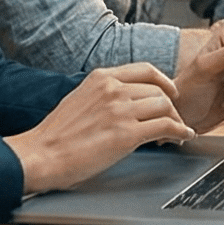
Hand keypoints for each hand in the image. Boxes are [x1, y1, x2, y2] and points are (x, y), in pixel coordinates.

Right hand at [8, 64, 194, 192]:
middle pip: (159, 91)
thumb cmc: (56, 135)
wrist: (41, 154)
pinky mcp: (126, 134)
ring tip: (177, 132)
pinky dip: (180, 132)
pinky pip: (166, 127)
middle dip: (171, 107)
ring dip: (176, 120)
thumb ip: (104, 95)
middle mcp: (113, 89)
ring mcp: (120, 110)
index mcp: (101, 78)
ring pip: (165, 107)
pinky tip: (182, 137)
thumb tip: (126, 102)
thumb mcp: (80, 98)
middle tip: (173, 120)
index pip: (145, 70)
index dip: (164, 81)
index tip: (171, 92)